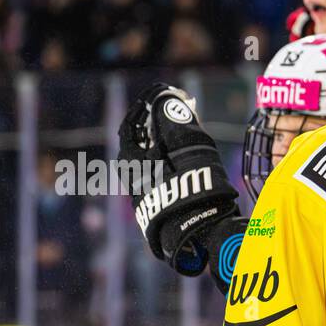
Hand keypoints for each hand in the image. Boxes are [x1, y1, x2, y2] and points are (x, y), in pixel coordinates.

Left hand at [118, 82, 238, 276]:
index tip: (162, 96)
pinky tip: (191, 165)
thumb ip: (172, 112)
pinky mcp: (158, 210)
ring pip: (152, 163)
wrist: (197, 229)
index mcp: (128, 159)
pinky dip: (173, 165)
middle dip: (160, 127)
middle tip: (180, 115)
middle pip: (141, 144)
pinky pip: (162, 179)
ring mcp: (144, 197)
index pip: (131, 124)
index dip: (146, 107)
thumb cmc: (188, 181)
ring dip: (169, 147)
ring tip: (190, 138)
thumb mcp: (182, 139)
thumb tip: (164, 96)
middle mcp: (130, 177)